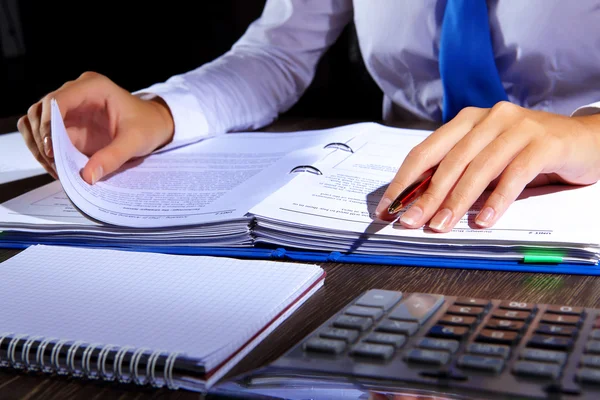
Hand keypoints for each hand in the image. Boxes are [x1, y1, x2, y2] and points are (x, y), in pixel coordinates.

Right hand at [17, 71, 173, 183]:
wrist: (154, 125)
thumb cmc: (147, 126)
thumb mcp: (135, 141)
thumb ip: (113, 157)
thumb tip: (87, 176)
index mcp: (93, 87)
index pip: (57, 100)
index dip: (47, 124)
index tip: (51, 150)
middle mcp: (76, 93)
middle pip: (39, 110)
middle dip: (40, 138)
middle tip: (54, 164)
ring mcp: (69, 108)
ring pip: (34, 120)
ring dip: (37, 144)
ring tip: (54, 167)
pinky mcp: (67, 123)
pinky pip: (43, 134)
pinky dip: (43, 149)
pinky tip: (56, 166)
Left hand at [375, 102, 599, 231]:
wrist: (585, 140)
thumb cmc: (527, 153)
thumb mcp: (488, 159)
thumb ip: (459, 173)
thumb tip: (420, 204)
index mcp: (467, 121)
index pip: (425, 151)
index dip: (404, 181)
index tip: (388, 208)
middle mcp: (489, 118)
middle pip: (449, 161)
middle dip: (426, 195)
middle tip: (410, 222)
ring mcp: (517, 126)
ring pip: (478, 167)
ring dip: (457, 201)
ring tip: (441, 226)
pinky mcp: (543, 141)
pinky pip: (515, 174)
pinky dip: (497, 200)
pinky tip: (484, 221)